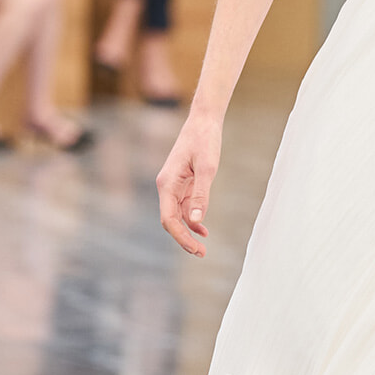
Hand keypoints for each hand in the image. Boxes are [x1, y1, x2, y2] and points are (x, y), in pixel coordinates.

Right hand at [156, 113, 220, 255]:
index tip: (195, 248)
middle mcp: (167, 186)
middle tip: (201, 253)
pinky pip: (184, 206)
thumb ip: (201, 194)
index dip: (180, 236)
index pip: (168, 218)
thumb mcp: (207, 168)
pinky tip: (202, 230)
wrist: (203, 121)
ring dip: (189, 231)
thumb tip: (196, 220)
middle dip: (183, 238)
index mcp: (167, 183)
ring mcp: (174, 186)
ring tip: (203, 247)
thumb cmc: (205, 141)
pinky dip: (193, 219)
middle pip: (171, 220)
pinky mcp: (183, 183)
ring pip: (178, 215)